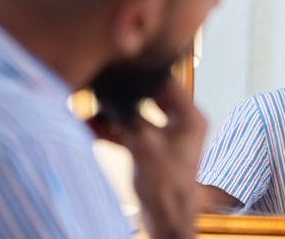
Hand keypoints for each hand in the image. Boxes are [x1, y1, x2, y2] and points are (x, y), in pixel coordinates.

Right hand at [87, 78, 207, 238]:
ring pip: (140, 116)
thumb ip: (128, 115)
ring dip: (116, 115)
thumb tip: (113, 95)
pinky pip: (134, 132)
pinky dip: (116, 130)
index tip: (125, 66)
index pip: (169, 83)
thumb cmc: (165, 184)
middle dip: (127, 95)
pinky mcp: (155, 149)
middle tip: (107, 86)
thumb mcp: (142, 142)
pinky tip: (93, 127)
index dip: (146, 74)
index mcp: (191, 117)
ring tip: (93, 108)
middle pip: (152, 97)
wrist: (165, 217)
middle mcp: (183, 123)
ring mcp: (169, 137)